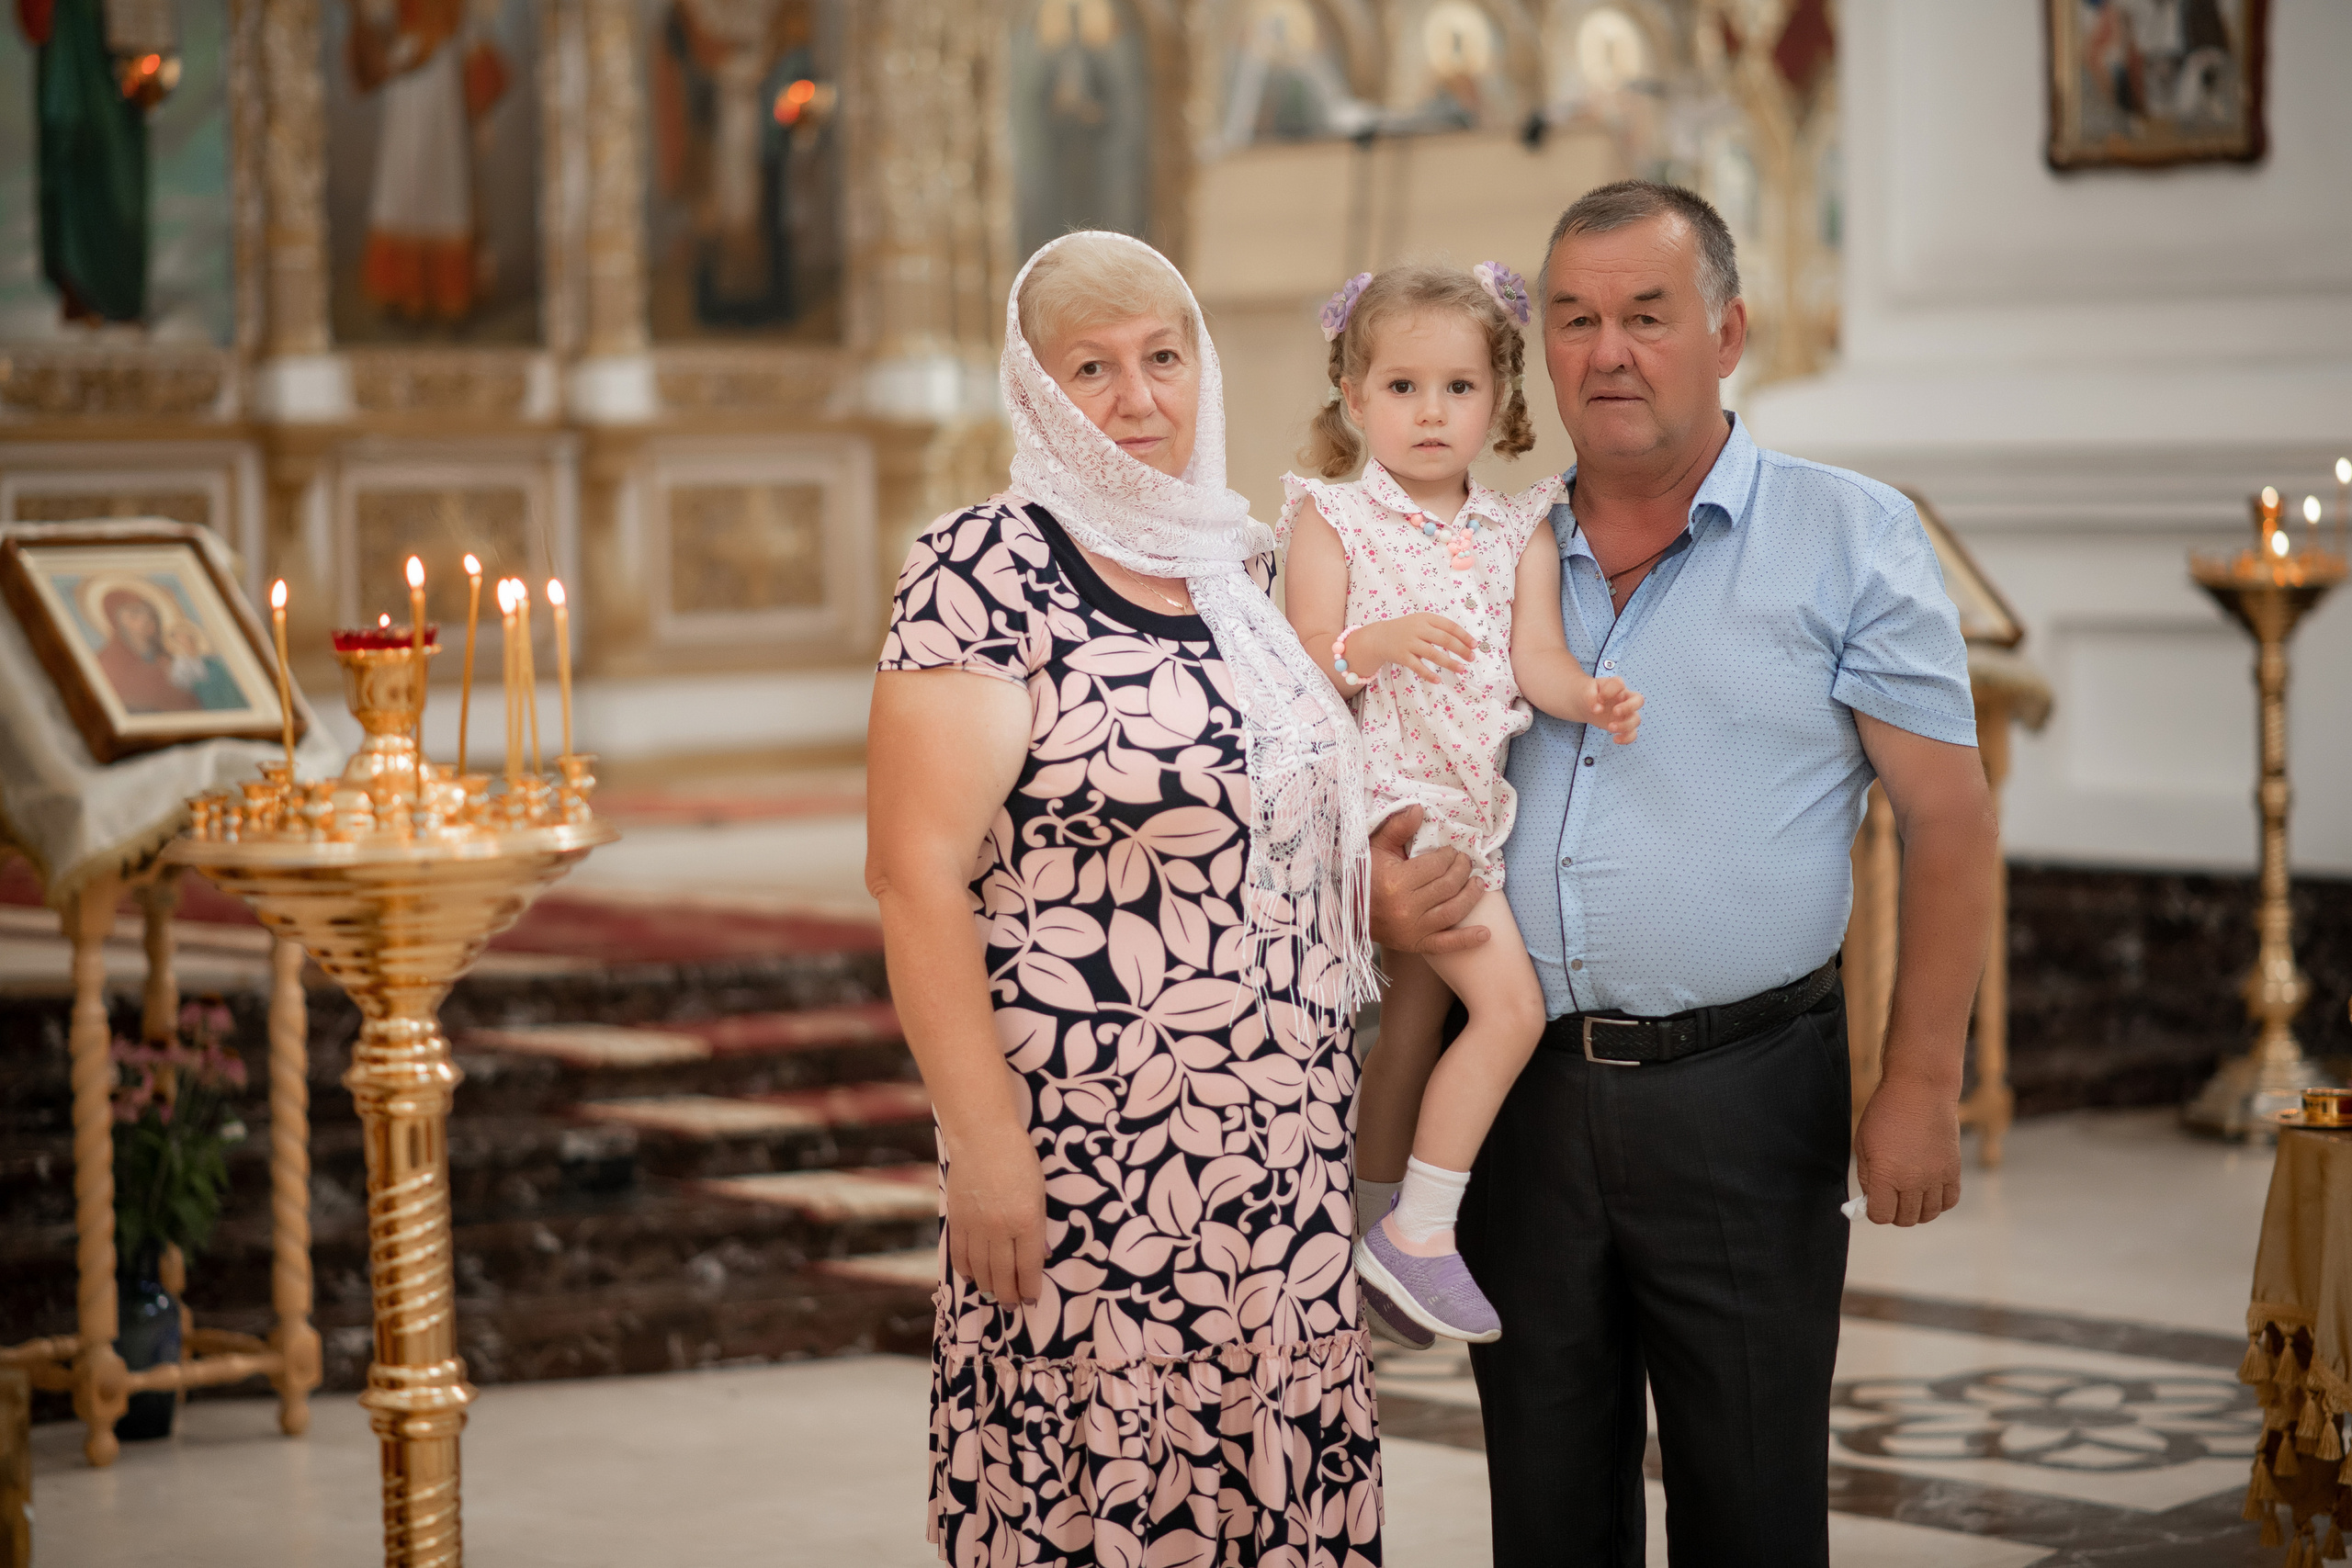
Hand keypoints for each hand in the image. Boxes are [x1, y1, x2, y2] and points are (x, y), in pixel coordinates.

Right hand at [942, 1124, 1045, 1304]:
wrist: (982, 1137)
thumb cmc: (1019, 1159)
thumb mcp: (1039, 1192)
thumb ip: (1037, 1226)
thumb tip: (1039, 1256)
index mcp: (1026, 1221)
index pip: (1027, 1267)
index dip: (1029, 1288)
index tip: (1031, 1300)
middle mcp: (999, 1229)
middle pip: (1002, 1273)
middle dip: (1008, 1294)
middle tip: (1012, 1305)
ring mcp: (975, 1226)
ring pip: (979, 1269)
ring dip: (987, 1286)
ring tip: (994, 1296)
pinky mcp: (956, 1219)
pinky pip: (959, 1254)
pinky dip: (965, 1269)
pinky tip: (972, 1277)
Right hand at [1357, 614, 1472, 683]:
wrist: (1379, 637)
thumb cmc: (1406, 630)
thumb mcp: (1421, 622)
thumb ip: (1439, 629)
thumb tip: (1463, 642)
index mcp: (1426, 618)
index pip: (1449, 626)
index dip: (1464, 636)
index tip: (1474, 645)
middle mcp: (1418, 629)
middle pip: (1444, 639)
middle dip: (1461, 649)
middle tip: (1471, 658)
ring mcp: (1409, 643)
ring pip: (1433, 653)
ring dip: (1449, 663)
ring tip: (1461, 669)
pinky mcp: (1401, 656)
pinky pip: (1417, 667)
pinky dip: (1428, 674)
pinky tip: (1438, 680)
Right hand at [1366, 807, 1488, 954]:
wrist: (1349, 914)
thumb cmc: (1363, 877)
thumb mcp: (1375, 848)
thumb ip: (1398, 828)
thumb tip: (1420, 809)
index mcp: (1396, 881)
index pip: (1437, 865)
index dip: (1449, 855)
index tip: (1451, 851)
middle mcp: (1406, 907)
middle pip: (1448, 885)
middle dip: (1462, 870)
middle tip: (1465, 862)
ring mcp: (1413, 929)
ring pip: (1453, 910)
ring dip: (1471, 895)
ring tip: (1478, 883)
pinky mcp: (1416, 944)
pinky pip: (1446, 944)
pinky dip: (1467, 940)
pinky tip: (1485, 933)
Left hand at [1589, 676, 1642, 744]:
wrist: (1588, 704)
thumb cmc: (1591, 694)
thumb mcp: (1586, 691)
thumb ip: (1591, 697)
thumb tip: (1597, 709)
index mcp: (1616, 686)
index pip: (1618, 684)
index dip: (1609, 691)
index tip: (1599, 698)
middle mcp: (1625, 698)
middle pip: (1639, 700)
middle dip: (1629, 707)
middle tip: (1615, 711)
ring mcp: (1627, 713)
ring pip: (1636, 719)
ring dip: (1625, 725)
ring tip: (1610, 727)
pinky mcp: (1624, 726)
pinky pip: (1632, 734)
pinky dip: (1627, 738)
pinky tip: (1615, 739)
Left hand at [1853, 1070, 1961, 1225]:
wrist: (1920, 1090)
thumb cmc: (1886, 1113)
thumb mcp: (1863, 1143)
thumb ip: (1867, 1175)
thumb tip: (1871, 1199)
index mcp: (1885, 1175)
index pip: (1881, 1216)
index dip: (1874, 1212)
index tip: (1873, 1202)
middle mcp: (1912, 1181)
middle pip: (1905, 1219)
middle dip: (1894, 1213)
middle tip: (1890, 1198)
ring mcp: (1935, 1177)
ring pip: (1928, 1214)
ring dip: (1917, 1210)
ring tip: (1909, 1195)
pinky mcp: (1953, 1170)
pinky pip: (1949, 1201)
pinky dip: (1938, 1202)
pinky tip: (1928, 1191)